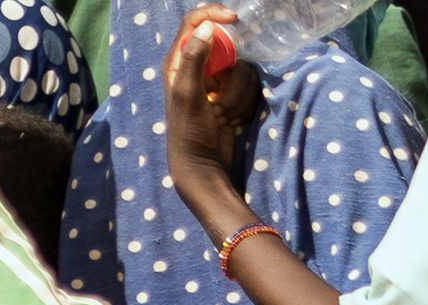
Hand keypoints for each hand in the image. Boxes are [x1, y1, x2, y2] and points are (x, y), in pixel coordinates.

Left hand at [162, 9, 263, 208]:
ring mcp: (216, 83)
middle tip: (220, 101)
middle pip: (228, 49)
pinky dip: (243, 106)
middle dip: (232, 77)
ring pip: (242, 72)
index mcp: (179, 60)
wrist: (203, 167)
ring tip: (223, 116)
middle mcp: (198, 67)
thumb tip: (209, 27)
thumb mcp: (187, 93)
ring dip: (238, 97)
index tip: (235, 18)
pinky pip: (248, 90)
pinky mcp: (231, 98)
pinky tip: (230, 121)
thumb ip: (194, 58)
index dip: (214, 14)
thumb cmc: (189, 131)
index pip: (196, 23)